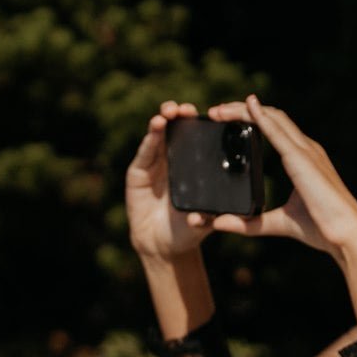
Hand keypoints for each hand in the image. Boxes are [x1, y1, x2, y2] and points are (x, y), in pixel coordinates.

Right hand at [125, 101, 215, 263]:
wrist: (163, 246)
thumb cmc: (188, 231)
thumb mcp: (206, 222)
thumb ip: (212, 217)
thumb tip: (218, 216)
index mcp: (194, 169)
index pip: (198, 141)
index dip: (201, 126)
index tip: (211, 115)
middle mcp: (175, 162)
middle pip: (177, 132)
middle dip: (181, 117)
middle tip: (187, 110)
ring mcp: (155, 165)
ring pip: (159, 137)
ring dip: (164, 122)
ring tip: (169, 113)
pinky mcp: (137, 172)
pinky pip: (145, 153)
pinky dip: (150, 140)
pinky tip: (156, 127)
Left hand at [198, 94, 356, 269]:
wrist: (348, 235)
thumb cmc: (323, 229)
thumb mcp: (280, 223)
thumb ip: (251, 224)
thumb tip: (220, 224)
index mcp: (304, 160)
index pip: (275, 128)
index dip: (251, 119)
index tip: (225, 121)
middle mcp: (307, 149)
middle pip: (272, 117)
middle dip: (241, 110)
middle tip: (214, 112)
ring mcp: (306, 151)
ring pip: (272, 117)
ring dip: (244, 110)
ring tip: (219, 110)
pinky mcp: (302, 160)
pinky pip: (278, 132)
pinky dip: (260, 117)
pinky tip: (247, 107)